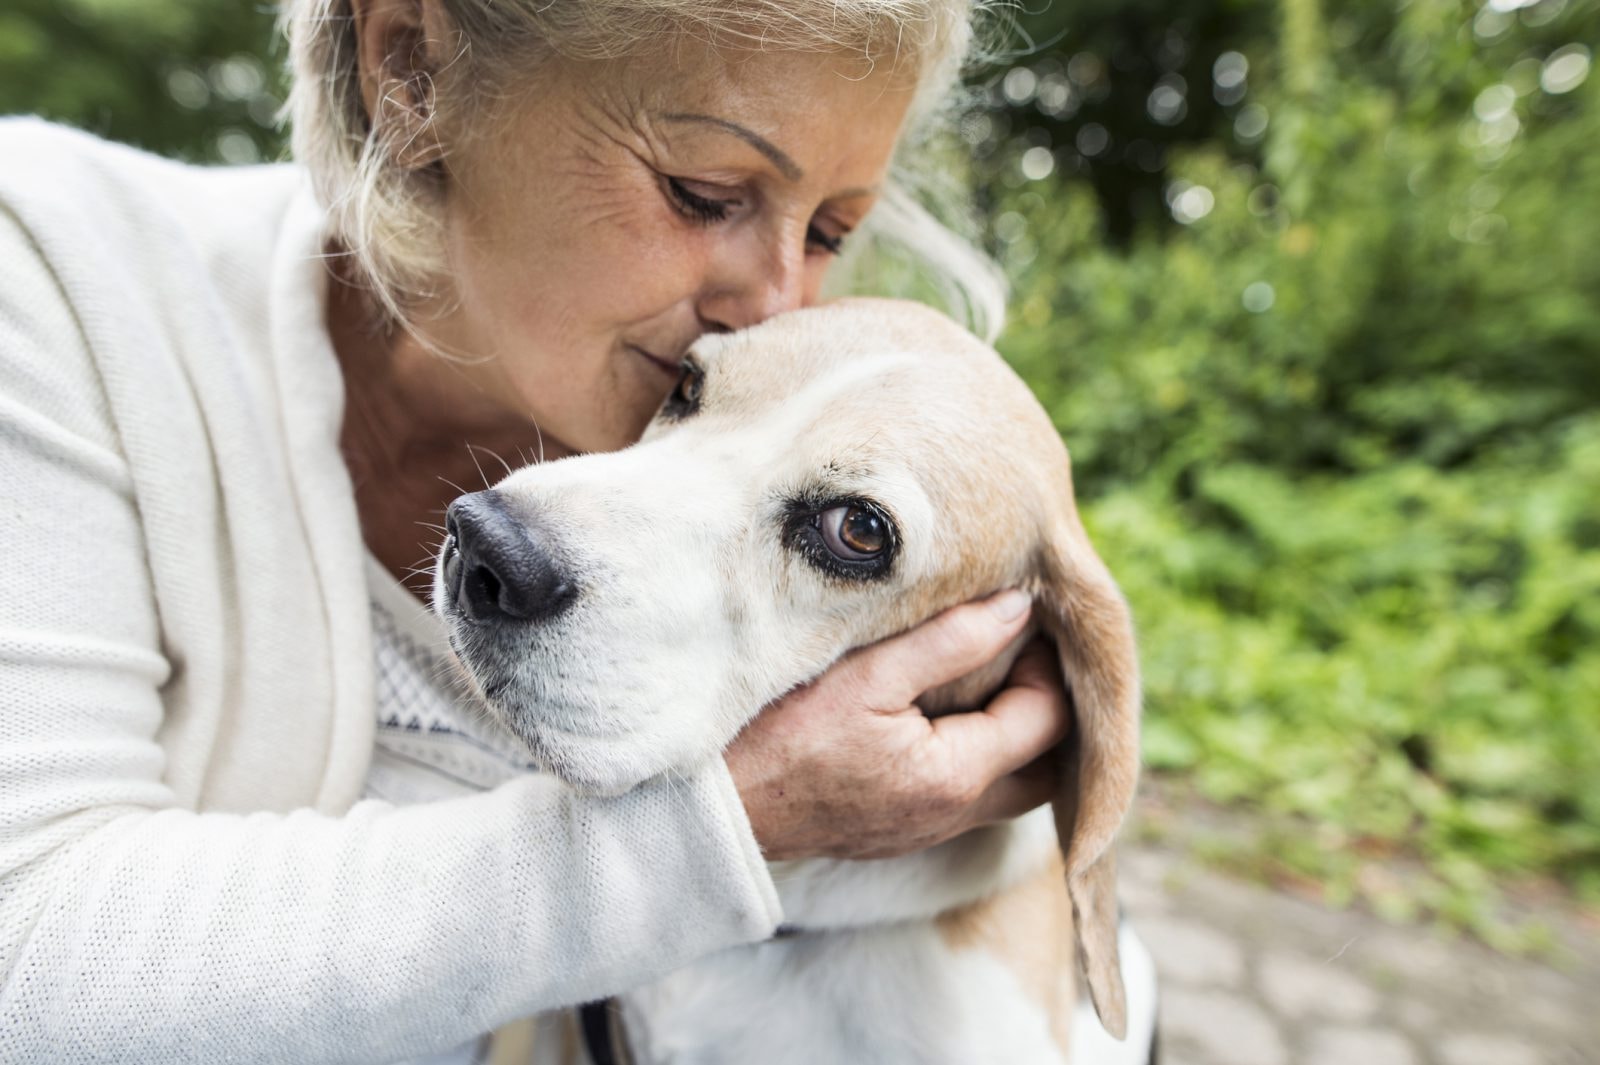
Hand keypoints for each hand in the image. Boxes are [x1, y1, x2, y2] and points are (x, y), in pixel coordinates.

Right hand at [724, 590, 1071, 860]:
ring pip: (1006, 790)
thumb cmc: (780, 736)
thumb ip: (952, 640)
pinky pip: (964, 800)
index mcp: (955, 775)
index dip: (1048, 664)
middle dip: (1046, 712)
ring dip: (1011, 739)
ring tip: (986, 681)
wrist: (718, 809)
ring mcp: (924, 832)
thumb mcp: (868, 673)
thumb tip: (1018, 608)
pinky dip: (975, 759)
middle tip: (1020, 657)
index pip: (1046, 719)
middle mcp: (952, 816)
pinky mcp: (897, 834)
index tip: (1024, 621)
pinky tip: (942, 718)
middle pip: (1045, 771)